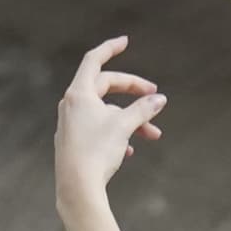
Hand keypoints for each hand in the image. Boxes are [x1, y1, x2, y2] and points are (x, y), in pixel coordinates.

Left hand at [56, 36, 164, 199]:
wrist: (77, 188)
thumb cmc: (96, 152)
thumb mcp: (124, 126)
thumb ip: (143, 109)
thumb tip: (159, 99)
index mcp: (79, 94)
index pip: (94, 60)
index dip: (110, 48)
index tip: (125, 42)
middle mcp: (71, 105)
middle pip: (105, 87)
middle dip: (133, 92)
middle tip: (155, 97)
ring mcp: (71, 124)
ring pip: (105, 112)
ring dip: (130, 119)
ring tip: (152, 134)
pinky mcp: (73, 143)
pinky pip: (98, 130)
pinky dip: (116, 134)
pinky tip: (129, 151)